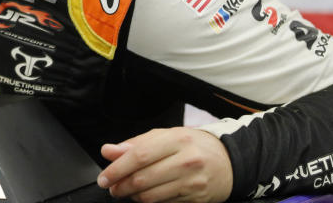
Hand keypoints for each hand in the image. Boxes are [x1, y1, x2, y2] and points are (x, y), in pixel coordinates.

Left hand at [97, 127, 232, 202]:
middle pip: (143, 178)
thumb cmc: (191, 145)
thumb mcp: (165, 136)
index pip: (140, 155)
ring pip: (151, 195)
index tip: (104, 177)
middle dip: (121, 186)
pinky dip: (148, 201)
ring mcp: (193, 181)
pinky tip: (143, 195)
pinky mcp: (196, 198)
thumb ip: (135, 144)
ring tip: (125, 191)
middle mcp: (186, 160)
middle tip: (111, 187)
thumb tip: (108, 151)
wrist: (228, 160)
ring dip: (132, 196)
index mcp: (176, 139)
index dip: (117, 168)